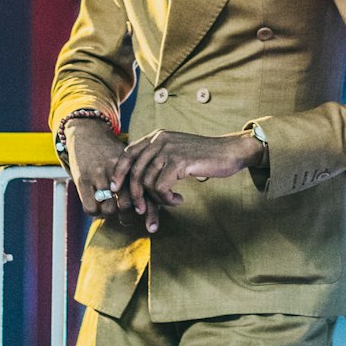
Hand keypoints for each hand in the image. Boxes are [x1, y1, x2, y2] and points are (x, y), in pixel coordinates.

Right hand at [63, 117, 142, 227]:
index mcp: (131, 164)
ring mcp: (98, 175)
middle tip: (127, 217)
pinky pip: (91, 208)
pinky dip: (96, 212)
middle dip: (128, 216)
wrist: (88, 132)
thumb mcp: (129, 158)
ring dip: (111, 214)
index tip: (151, 224)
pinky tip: (99, 207)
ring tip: (113, 211)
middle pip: (126, 204)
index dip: (149, 212)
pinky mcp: (82, 180)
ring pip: (109, 209)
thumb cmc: (112, 150)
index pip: (144, 193)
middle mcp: (116, 169)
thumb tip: (158, 203)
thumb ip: (142, 178)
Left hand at [115, 130, 263, 233]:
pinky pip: (161, 187)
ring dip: (157, 200)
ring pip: (147, 182)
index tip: (116, 189)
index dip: (118, 172)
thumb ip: (158, 159)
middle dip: (135, 194)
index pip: (128, 153)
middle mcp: (160, 139)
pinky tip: (178, 200)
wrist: (229, 152)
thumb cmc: (203, 156)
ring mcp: (170, 149)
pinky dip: (167, 199)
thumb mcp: (176, 152)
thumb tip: (137, 181)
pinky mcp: (180, 161)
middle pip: (135, 171)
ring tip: (170, 202)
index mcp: (157, 136)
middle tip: (142, 209)